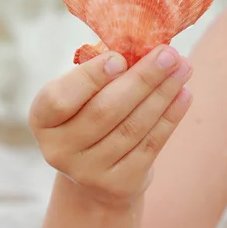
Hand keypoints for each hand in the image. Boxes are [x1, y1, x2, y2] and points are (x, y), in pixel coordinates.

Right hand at [29, 45, 192, 206]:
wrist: (96, 173)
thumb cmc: (91, 113)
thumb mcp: (84, 94)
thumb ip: (103, 68)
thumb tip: (143, 42)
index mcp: (42, 119)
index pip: (60, 99)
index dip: (90, 77)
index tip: (120, 57)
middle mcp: (58, 150)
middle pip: (105, 111)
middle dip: (142, 79)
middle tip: (169, 54)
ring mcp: (87, 172)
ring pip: (132, 127)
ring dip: (162, 94)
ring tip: (183, 68)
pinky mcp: (118, 185)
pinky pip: (150, 145)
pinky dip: (170, 117)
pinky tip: (184, 95)